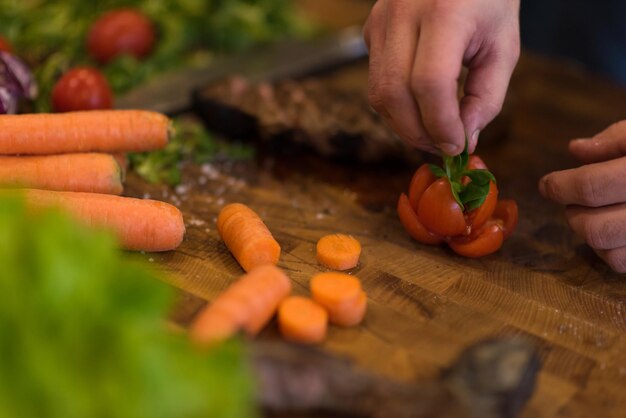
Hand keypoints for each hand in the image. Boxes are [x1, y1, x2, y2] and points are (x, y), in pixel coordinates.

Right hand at [363, 0, 519, 154]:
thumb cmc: (489, 0)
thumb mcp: (504, 46)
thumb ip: (487, 97)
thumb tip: (463, 140)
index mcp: (446, 11)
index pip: (430, 83)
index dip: (441, 124)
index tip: (457, 146)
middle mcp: (403, 13)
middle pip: (395, 93)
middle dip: (417, 132)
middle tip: (442, 146)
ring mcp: (381, 19)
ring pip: (379, 93)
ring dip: (403, 124)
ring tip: (431, 131)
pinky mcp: (371, 28)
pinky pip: (376, 81)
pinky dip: (397, 104)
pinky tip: (419, 104)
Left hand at [539, 121, 625, 271]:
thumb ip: (617, 138)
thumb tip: (576, 150)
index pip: (592, 186)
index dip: (561, 186)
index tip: (547, 184)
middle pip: (596, 228)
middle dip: (573, 214)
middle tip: (572, 201)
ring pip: (611, 254)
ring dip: (589, 236)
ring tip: (592, 214)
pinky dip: (612, 252)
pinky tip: (615, 231)